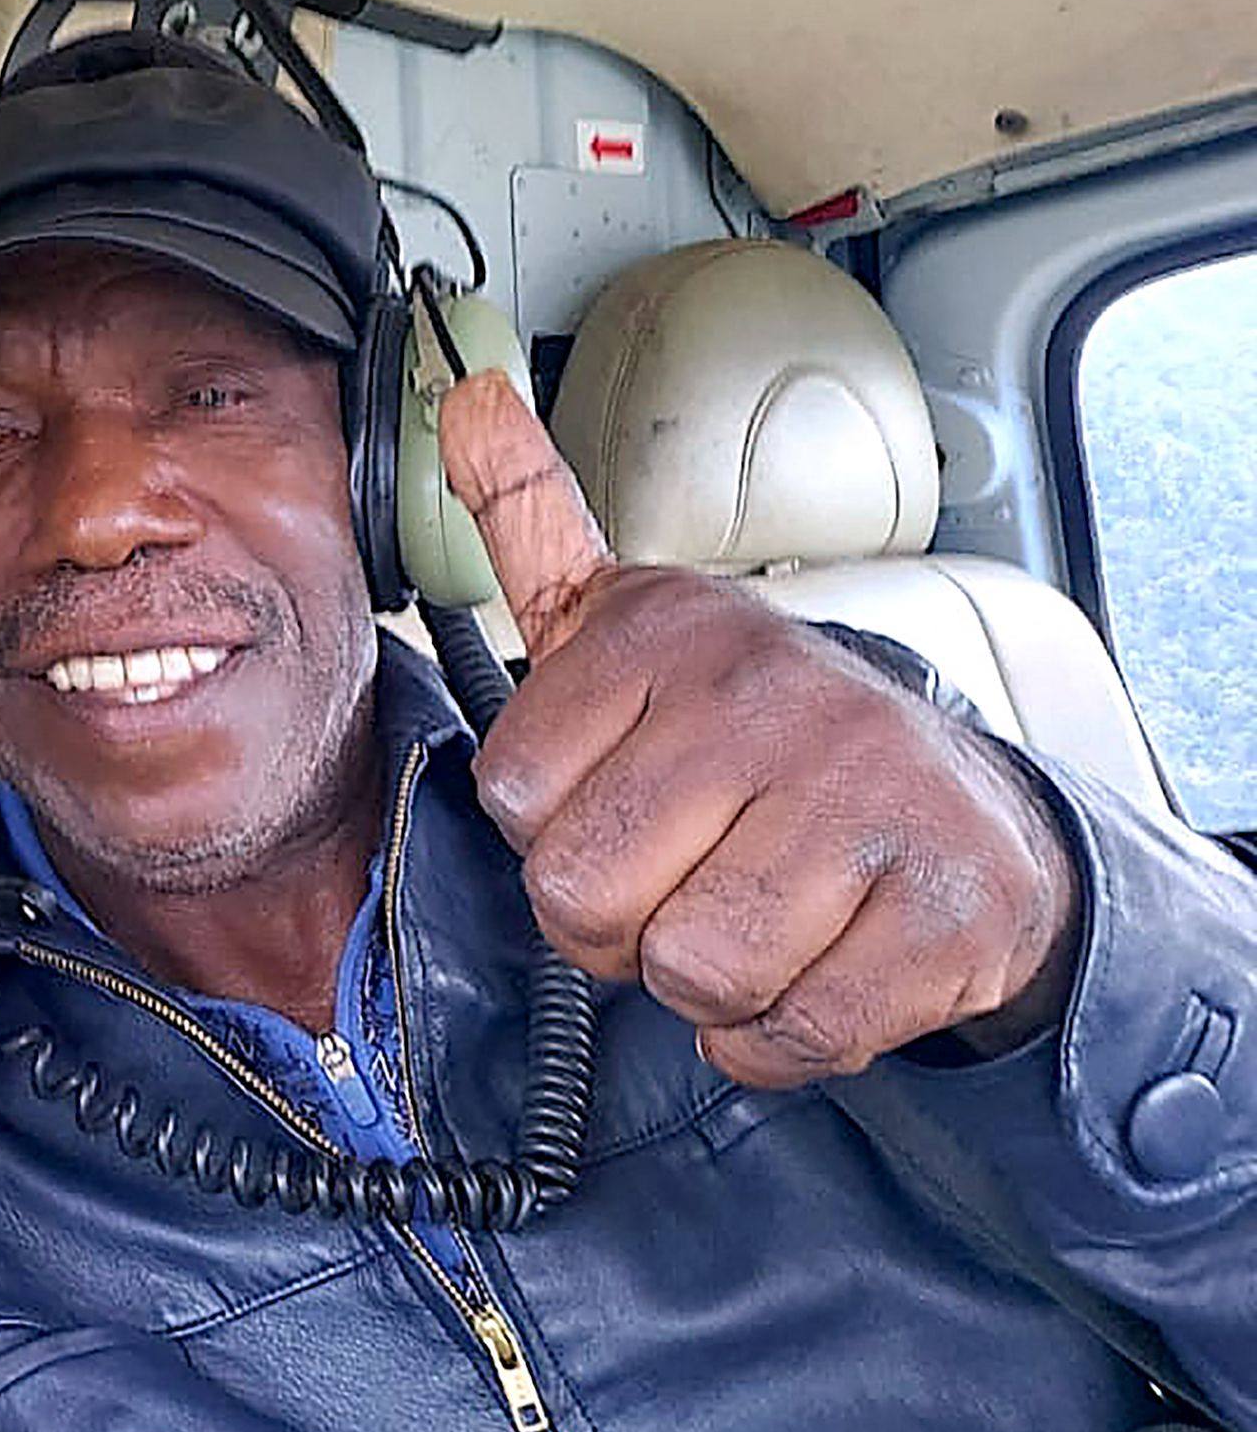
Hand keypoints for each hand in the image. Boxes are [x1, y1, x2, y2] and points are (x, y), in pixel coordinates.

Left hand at [435, 372, 1079, 1086]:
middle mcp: (774, 697)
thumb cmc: (753, 733)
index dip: (553, 829)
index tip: (621, 796)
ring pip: (687, 969)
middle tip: (682, 873)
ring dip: (701, 977)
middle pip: (584, 895)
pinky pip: (788, 1033)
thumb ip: (531, 521)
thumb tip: (467, 396)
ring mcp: (870, 803)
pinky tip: (813, 963)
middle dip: (615, 920)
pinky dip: (779, 1034)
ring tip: (752, 910)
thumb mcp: (626, 615)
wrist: (964, 812)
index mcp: (671, 630)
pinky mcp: (943, 917)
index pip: (514, 795)